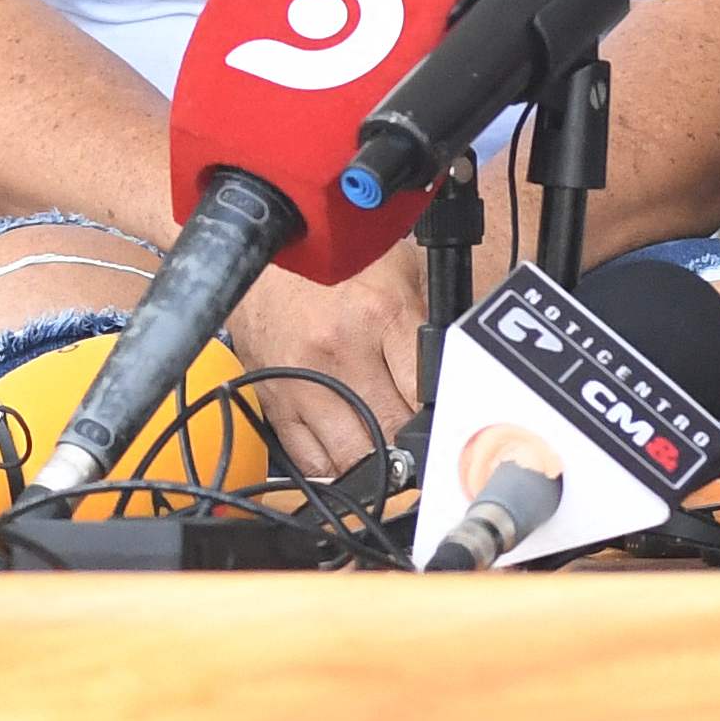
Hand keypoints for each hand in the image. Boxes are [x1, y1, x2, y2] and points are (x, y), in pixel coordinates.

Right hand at [219, 238, 431, 473]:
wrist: (264, 251)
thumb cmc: (335, 260)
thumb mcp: (398, 270)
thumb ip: (426, 320)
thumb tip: (455, 371)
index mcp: (380, 315)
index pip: (425, 392)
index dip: (441, 414)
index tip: (447, 422)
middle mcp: (339, 352)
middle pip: (391, 430)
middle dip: (412, 443)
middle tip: (422, 444)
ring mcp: (303, 381)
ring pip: (351, 456)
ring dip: (374, 461)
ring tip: (388, 452)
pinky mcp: (275, 401)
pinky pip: (309, 460)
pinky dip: (334, 468)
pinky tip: (350, 457)